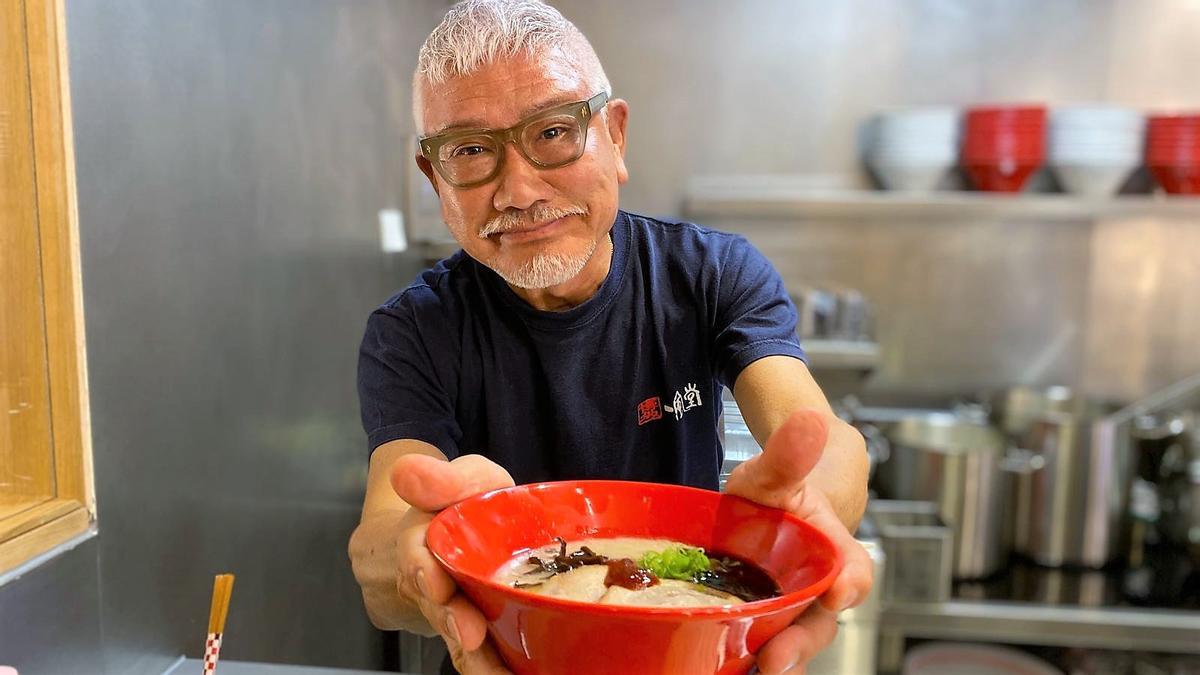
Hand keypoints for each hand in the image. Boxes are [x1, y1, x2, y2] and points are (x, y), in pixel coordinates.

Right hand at [391, 453, 514, 673]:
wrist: (471, 532)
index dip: (422, 571)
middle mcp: (431, 583)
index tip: (435, 584)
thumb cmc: (473, 504)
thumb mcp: (467, 479)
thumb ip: (443, 478)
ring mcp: (452, 611)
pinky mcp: (477, 631)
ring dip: (476, 657)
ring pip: (457, 637)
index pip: (415, 554)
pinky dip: (496, 668)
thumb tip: (405, 472)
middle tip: (470, 635)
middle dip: (452, 621)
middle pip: (436, 605)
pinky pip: (481, 655)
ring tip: (500, 672)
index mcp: (425, 541)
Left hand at [723, 410, 873, 673]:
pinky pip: (754, 646)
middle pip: (817, 626)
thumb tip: (808, 420)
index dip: (848, 583)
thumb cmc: (781, 494)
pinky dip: (741, 657)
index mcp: (832, 553)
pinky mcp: (757, 626)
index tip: (838, 591)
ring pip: (787, 642)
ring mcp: (787, 613)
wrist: (766, 511)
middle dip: (799, 645)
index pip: (854, 572)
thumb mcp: (778, 473)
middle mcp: (815, 591)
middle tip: (775, 659)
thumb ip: (789, 454)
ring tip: (744, 669)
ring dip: (771, 658)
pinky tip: (714, 664)